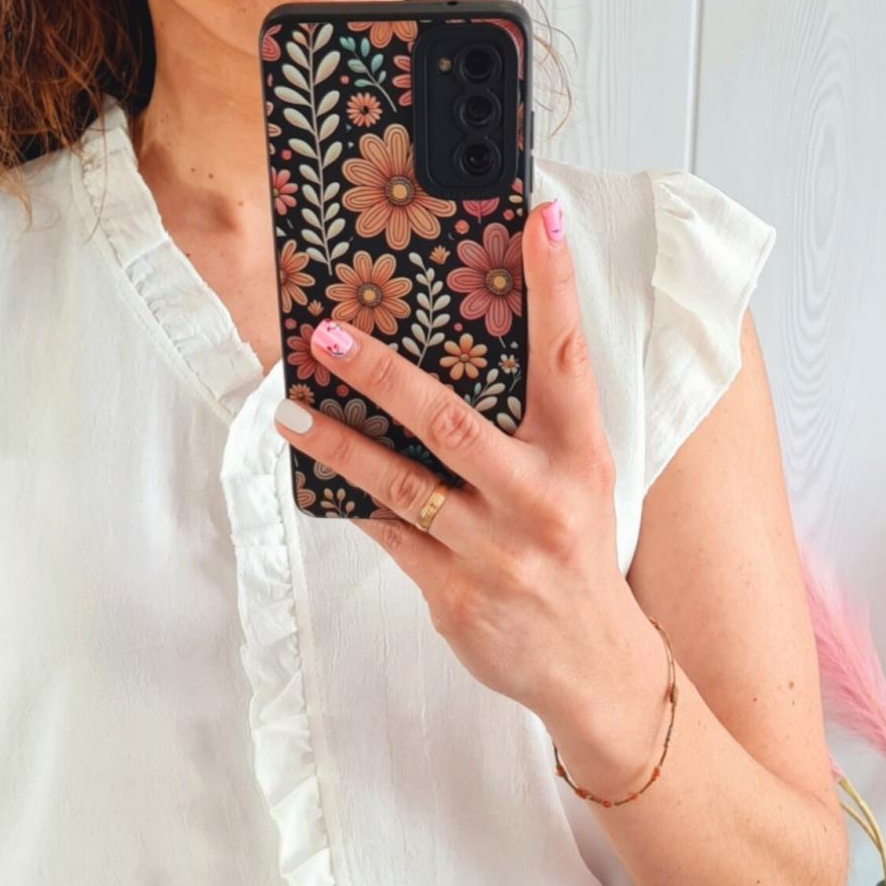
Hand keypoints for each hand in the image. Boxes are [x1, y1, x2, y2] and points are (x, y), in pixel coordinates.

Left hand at [272, 197, 646, 730]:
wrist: (593, 668)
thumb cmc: (575, 557)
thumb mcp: (576, 481)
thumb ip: (532, 425)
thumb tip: (455, 358)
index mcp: (578, 455)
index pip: (566, 354)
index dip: (552, 283)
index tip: (535, 218)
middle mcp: (539, 498)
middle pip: (449, 420)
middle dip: (383, 373)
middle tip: (330, 334)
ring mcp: (494, 550)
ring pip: (400, 483)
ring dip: (338, 442)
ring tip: (292, 410)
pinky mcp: (455, 596)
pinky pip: (389, 536)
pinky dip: (351, 503)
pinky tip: (315, 474)